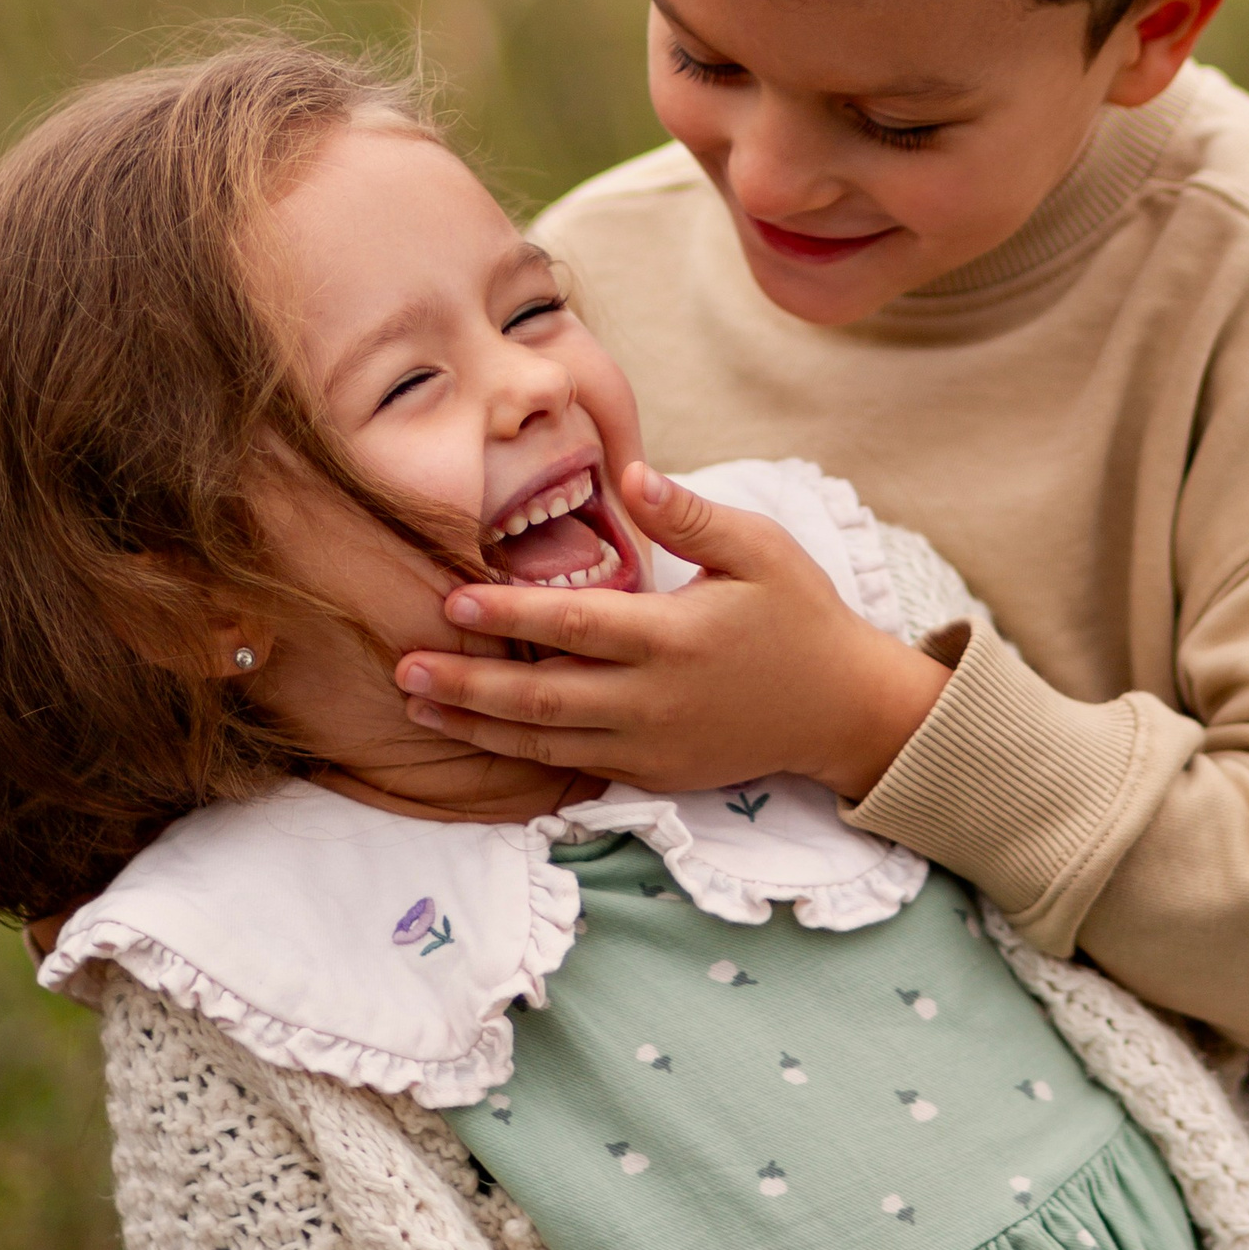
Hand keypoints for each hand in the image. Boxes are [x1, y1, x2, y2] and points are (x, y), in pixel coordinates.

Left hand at [390, 465, 947, 803]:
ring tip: (417, 706)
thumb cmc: (800, 617)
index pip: (578, 626)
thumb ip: (691, 515)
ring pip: (547, 744)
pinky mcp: (654, 775)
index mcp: (678, 637)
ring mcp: (652, 746)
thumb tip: (632, 474)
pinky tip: (477, 734)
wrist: (844, 710)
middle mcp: (657, 700)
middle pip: (544, 698)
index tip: (453, 600)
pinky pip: (574, 768)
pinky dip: (520, 754)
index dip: (512, 615)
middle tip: (405, 668)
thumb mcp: (761, 550)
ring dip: (478, 726)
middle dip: (468, 686)